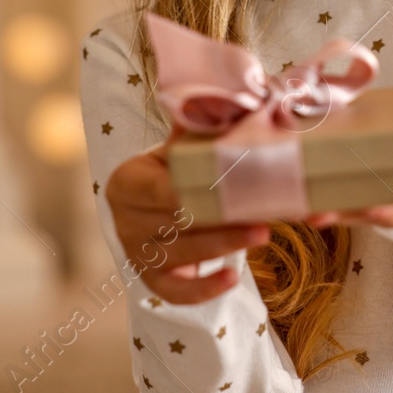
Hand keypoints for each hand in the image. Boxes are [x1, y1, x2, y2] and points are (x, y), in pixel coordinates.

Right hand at [105, 121, 270, 304]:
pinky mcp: (154, 280)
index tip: (231, 184)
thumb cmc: (172, 168)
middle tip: (265, 213)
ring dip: (225, 245)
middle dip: (224, 218)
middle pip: (180, 222)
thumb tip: (228, 100)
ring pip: (184, 254)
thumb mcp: (177, 144)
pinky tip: (230, 278)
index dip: (196, 190)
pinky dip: (203, 290)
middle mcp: (127, 221)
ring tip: (263, 233)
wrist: (150, 201)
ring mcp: (138, 254)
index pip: (162, 189)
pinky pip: (176, 292)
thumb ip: (197, 126)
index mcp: (127, 182)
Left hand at [304, 95, 392, 231]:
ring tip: (293, 201)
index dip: (388, 212)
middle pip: (365, 211)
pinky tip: (289, 174)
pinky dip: (314, 178)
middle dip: (341, 212)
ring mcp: (373, 187)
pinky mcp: (357, 171)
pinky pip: (334, 178)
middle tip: (316, 211)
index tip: (372, 209)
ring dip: (319, 201)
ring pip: (344, 200)